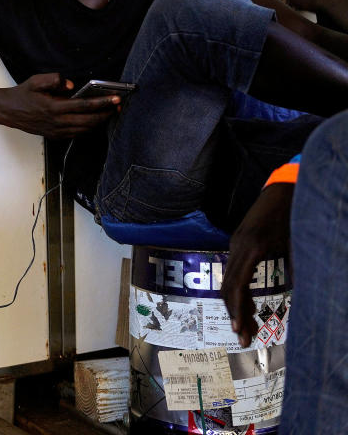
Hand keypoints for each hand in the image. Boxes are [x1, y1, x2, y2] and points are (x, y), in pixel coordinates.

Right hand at [0, 73, 120, 138]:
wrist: (7, 110)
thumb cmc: (22, 94)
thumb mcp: (36, 81)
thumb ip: (54, 79)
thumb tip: (71, 85)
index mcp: (54, 107)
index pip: (85, 105)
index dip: (103, 102)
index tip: (116, 99)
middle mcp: (57, 122)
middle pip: (89, 121)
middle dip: (106, 114)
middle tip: (118, 107)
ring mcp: (56, 131)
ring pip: (84, 130)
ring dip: (99, 122)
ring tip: (109, 114)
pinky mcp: (54, 135)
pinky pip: (76, 134)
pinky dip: (88, 129)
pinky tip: (94, 122)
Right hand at [221, 183, 293, 347]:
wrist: (283, 189)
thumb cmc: (294, 215)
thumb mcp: (297, 244)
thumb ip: (295, 270)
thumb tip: (300, 300)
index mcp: (253, 248)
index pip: (238, 286)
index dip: (238, 310)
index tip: (241, 329)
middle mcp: (238, 246)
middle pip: (227, 286)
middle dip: (234, 314)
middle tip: (243, 337)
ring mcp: (235, 244)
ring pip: (227, 280)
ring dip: (234, 305)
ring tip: (244, 326)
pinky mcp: (237, 243)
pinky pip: (232, 271)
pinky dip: (236, 291)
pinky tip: (245, 305)